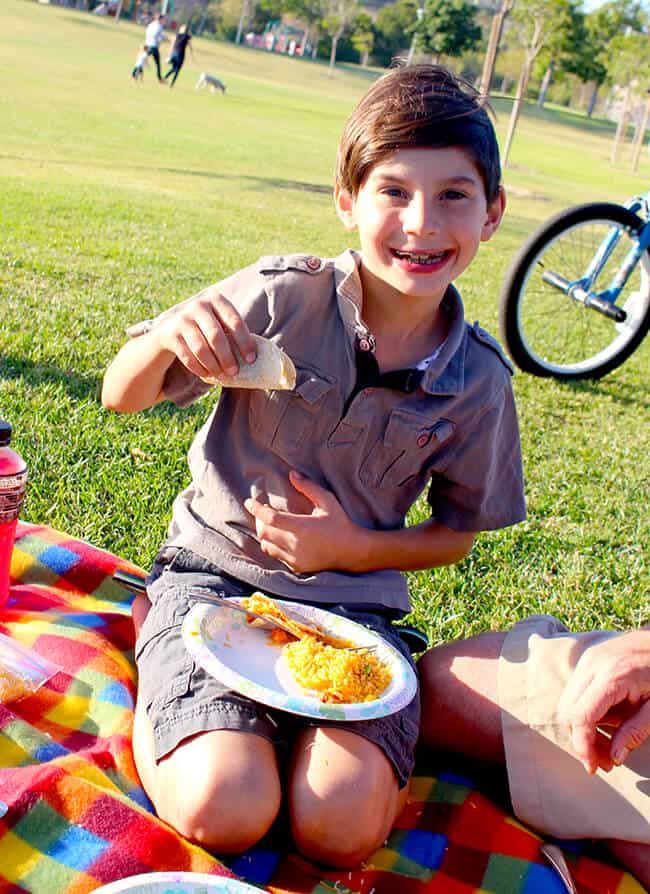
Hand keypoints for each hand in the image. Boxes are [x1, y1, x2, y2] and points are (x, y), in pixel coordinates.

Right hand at [156, 290, 256, 380]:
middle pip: (216, 336)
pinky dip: (198, 368)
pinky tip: (206, 375)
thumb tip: (260, 357)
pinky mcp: (170, 334)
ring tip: (222, 376)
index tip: (251, 359)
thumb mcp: (220, 322)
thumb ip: (234, 332)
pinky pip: (187, 356)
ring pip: (201, 348)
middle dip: (227, 357)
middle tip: (235, 372)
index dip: (244, 342)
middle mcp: (198, 305)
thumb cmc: (206, 328)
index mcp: (216, 299)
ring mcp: (182, 318)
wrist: (171, 329)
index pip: (235, 321)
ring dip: (213, 365)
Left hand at [244, 471, 361, 572]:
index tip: (249, 502)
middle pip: (264, 532)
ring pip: (267, 545)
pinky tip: (280, 537)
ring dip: (265, 534)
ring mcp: (295, 558)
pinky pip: (276, 555)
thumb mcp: (327, 501)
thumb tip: (292, 474)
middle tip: (263, 511)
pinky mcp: (297, 566)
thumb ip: (308, 487)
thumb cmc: (340, 523)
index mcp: (302, 527)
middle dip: (259, 521)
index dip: (256, 509)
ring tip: (270, 524)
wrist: (352, 551)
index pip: (270, 518)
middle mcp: (296, 544)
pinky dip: (273, 545)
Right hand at [557, 630, 649, 773]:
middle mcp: (592, 664)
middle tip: (604, 762)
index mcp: (612, 676)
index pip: (581, 716)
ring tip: (606, 747)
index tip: (594, 766)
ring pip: (568, 702)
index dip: (583, 745)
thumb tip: (615, 757)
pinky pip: (576, 691)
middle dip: (580, 740)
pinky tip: (605, 724)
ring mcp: (587, 659)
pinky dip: (584, 712)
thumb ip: (636, 731)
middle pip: (568, 710)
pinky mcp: (588, 659)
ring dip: (581, 728)